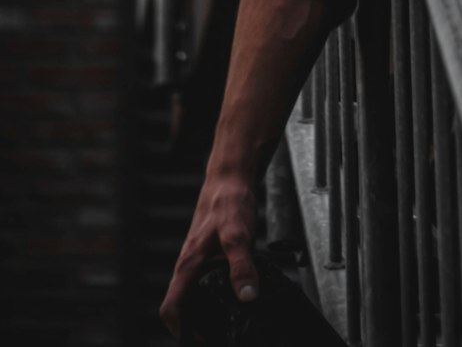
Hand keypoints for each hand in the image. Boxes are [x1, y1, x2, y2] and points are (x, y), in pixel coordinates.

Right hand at [159, 171, 258, 338]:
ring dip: (204, 310)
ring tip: (226, 320)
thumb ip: (242, 266)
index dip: (181, 330)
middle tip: (216, 336)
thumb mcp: (238, 236)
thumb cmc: (229, 201)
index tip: (197, 340)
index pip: (171, 307)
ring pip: (193, 292)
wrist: (231, 175)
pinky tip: (235, 291)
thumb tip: (247, 298)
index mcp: (188, 264)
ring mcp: (198, 256)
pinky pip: (204, 279)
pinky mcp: (209, 250)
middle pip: (181, 304)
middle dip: (193, 325)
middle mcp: (189, 263)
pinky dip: (215, 292)